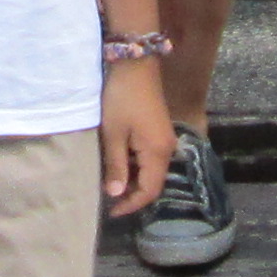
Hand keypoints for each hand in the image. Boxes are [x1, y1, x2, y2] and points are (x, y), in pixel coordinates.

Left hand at [98, 59, 170, 215]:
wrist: (135, 65)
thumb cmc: (122, 99)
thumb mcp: (113, 134)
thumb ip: (116, 166)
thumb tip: (115, 194)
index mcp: (158, 153)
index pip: (149, 191)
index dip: (131, 204)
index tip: (111, 212)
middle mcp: (167, 149)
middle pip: (153, 183)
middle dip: (132, 194)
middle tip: (108, 200)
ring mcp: (165, 139)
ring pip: (151, 171)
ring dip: (133, 180)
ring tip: (110, 183)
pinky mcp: (158, 131)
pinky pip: (150, 158)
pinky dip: (135, 166)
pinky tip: (119, 164)